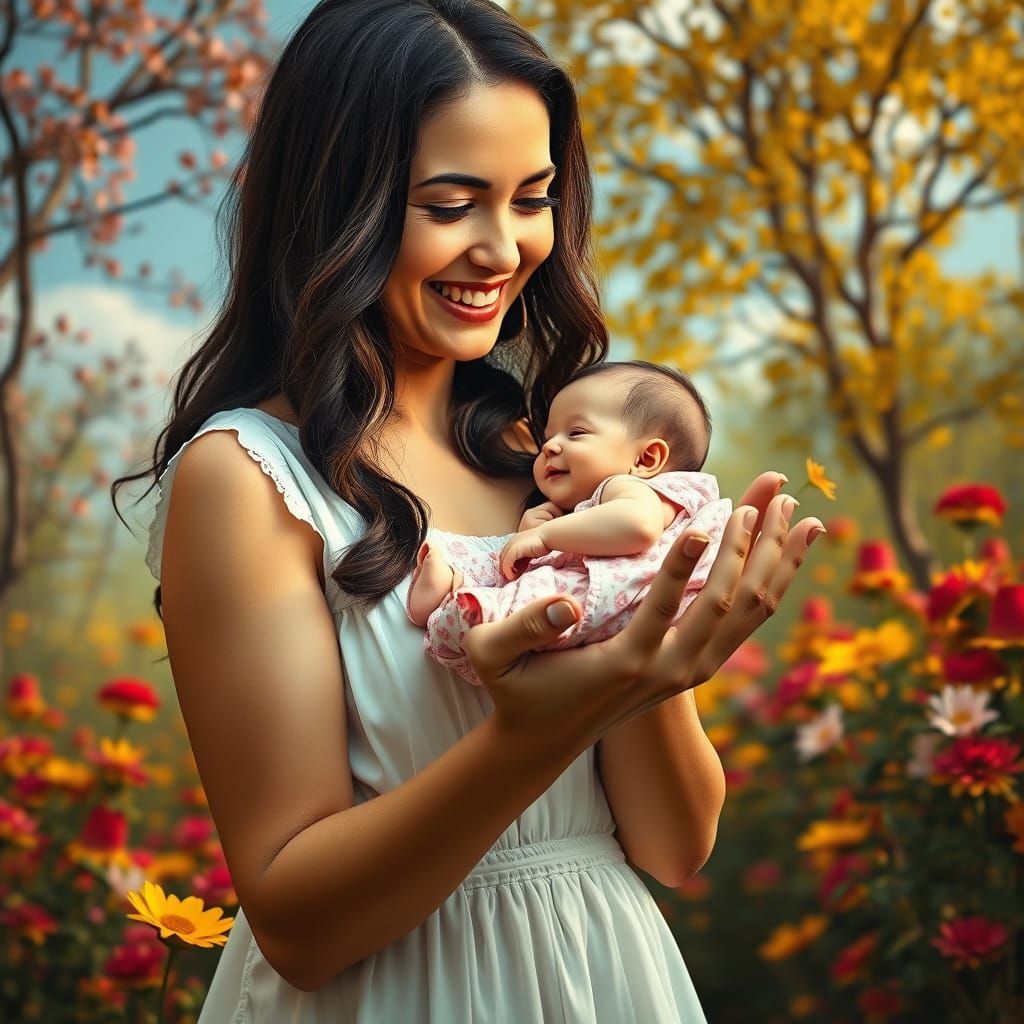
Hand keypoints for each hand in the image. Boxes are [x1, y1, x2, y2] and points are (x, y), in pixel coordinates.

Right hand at [461, 471, 824, 746]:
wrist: (544, 741)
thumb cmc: (516, 689)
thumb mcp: (494, 657)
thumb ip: (522, 627)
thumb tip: (562, 602)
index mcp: (624, 663)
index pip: (661, 609)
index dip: (682, 566)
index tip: (703, 523)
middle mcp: (668, 670)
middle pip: (725, 605)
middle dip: (751, 546)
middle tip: (768, 492)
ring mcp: (687, 673)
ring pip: (747, 615)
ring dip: (775, 562)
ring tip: (797, 513)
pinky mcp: (694, 670)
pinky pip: (744, 625)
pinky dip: (768, 586)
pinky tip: (783, 554)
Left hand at [498, 528, 551, 580]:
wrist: (549, 536)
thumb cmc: (543, 544)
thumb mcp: (530, 553)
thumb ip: (524, 560)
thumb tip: (519, 571)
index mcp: (515, 541)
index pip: (506, 555)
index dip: (507, 565)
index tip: (511, 574)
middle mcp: (512, 542)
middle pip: (502, 558)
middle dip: (504, 569)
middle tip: (508, 579)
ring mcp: (512, 544)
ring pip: (503, 560)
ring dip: (505, 571)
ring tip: (510, 579)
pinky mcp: (514, 549)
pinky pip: (507, 562)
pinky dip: (507, 570)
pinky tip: (512, 576)